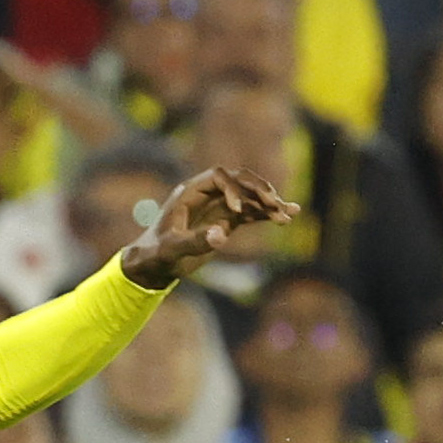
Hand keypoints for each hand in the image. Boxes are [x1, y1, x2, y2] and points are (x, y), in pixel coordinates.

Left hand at [120, 167, 296, 288]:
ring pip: (249, 197)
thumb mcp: (172, 250)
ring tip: (287, 214)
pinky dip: (267, 215)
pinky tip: (289, 216)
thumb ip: (194, 241)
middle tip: (273, 204)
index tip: (237, 211)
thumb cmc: (155, 255)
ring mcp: (219, 205)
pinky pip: (251, 213)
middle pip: (239, 180)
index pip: (218, 177)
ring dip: (268, 203)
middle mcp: (207, 194)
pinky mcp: (227, 220)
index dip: (232, 188)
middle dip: (258, 190)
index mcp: (190, 192)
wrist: (153, 265)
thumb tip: (221, 235)